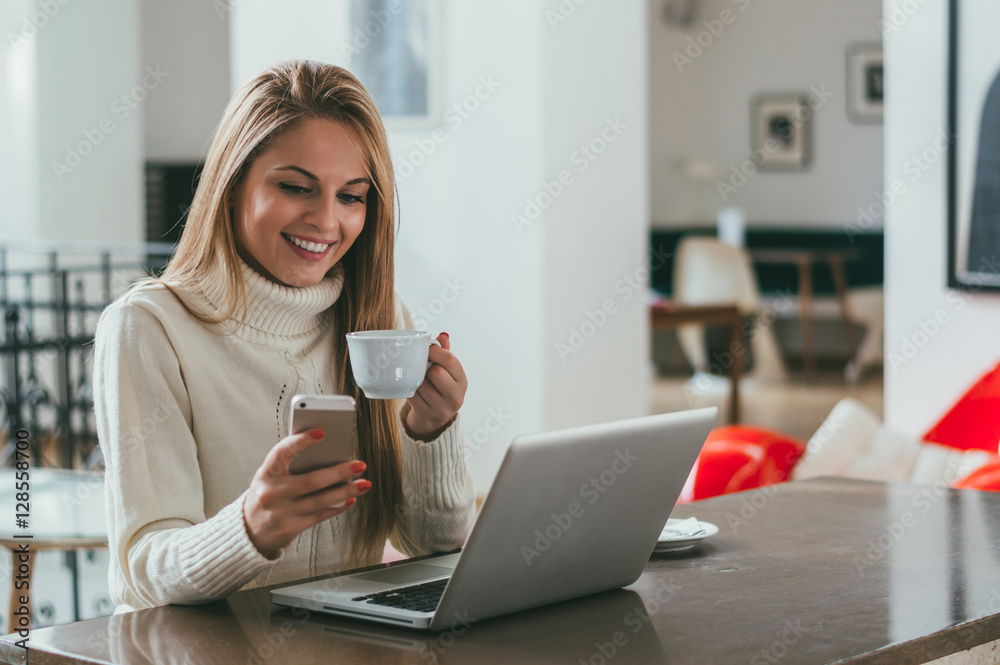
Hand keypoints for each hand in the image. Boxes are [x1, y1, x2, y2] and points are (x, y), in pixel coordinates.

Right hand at [243, 429, 370, 556]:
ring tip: (364, 483)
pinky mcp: (291, 528)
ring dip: (346, 491)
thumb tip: (329, 452)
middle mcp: (271, 493)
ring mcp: (281, 513)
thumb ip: (292, 465)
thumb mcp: (271, 476)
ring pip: (320, 500)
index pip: (282, 452)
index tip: (322, 432)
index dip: (301, 441)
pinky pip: (320, 515)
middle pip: (310, 481)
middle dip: (339, 472)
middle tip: (359, 464)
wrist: (249, 529)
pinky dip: (338, 506)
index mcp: (266, 473)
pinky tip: (351, 498)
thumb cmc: (267, 493)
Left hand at [404, 332, 467, 438]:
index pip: (450, 360)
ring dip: (416, 379)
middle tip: (422, 367)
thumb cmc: (438, 389)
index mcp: (462, 381)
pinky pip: (412, 395)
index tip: (426, 348)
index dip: (435, 351)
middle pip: (436, 372)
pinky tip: (412, 390)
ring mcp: (442, 408)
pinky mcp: (427, 415)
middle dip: (426, 367)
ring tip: (418, 380)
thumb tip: (443, 335)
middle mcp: (456, 396)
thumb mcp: (446, 372)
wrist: (432, 421)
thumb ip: (445, 353)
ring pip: (422, 384)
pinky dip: (409, 390)